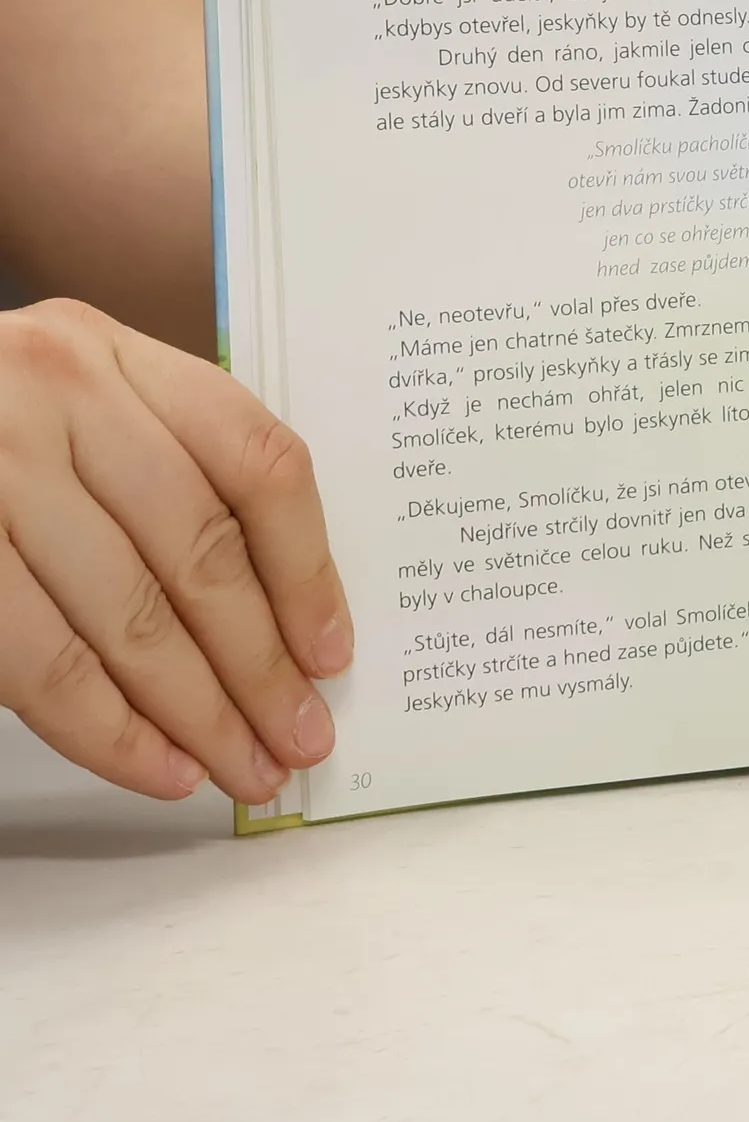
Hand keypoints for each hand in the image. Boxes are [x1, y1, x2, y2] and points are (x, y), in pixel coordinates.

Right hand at [0, 299, 349, 800]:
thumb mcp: (72, 402)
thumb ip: (164, 467)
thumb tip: (279, 612)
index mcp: (114, 354)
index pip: (255, 461)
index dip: (306, 568)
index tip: (332, 649)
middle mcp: (57, 397)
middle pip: (201, 551)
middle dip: (262, 664)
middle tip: (302, 733)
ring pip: (131, 616)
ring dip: (200, 713)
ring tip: (247, 767)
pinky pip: (45, 663)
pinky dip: (111, 731)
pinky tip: (161, 766)